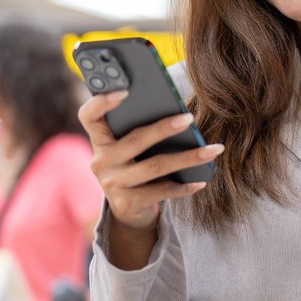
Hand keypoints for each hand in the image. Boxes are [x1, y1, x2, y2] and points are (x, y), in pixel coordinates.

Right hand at [79, 91, 221, 269]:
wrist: (129, 209)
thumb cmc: (136, 166)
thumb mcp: (132, 148)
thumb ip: (141, 129)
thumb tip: (180, 114)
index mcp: (100, 140)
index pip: (88, 116)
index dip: (101, 103)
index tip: (125, 91)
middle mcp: (101, 161)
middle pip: (134, 141)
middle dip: (164, 128)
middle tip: (189, 119)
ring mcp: (112, 184)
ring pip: (155, 166)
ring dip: (187, 158)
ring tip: (213, 150)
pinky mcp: (126, 203)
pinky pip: (161, 191)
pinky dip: (184, 186)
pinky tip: (201, 180)